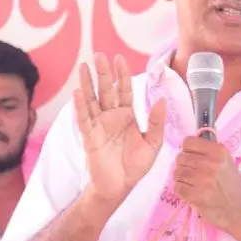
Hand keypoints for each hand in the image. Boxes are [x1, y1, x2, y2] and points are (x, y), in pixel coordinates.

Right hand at [73, 53, 165, 205]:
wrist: (121, 186)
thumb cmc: (136, 165)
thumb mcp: (153, 143)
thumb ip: (157, 122)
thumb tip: (162, 100)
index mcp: (127, 115)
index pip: (124, 90)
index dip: (121, 74)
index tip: (119, 58)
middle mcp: (111, 116)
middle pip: (106, 90)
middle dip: (103, 73)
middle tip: (100, 55)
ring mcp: (99, 125)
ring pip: (92, 100)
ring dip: (88, 84)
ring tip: (84, 66)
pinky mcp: (90, 137)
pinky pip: (84, 119)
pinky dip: (81, 106)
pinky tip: (78, 93)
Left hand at [173, 136, 240, 233]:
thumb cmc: (233, 186)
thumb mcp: (227, 162)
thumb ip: (209, 153)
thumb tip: (187, 149)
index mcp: (218, 152)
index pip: (188, 142)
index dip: (187, 150)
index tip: (191, 157)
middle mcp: (210, 163)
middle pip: (181, 158)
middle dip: (184, 166)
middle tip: (192, 173)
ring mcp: (201, 179)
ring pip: (177, 173)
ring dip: (182, 179)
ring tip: (192, 184)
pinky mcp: (195, 195)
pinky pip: (178, 187)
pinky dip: (182, 191)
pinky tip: (192, 193)